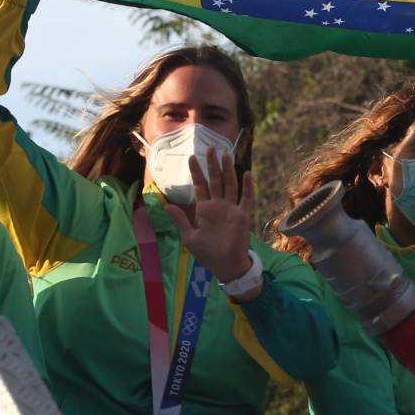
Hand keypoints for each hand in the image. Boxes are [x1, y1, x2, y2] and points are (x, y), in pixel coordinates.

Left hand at [165, 145, 255, 282]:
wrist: (225, 266)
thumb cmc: (207, 254)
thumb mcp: (189, 237)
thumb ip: (181, 220)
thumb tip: (167, 206)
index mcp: (204, 210)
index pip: (200, 186)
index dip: (196, 172)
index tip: (192, 157)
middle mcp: (218, 206)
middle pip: (215, 180)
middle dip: (212, 165)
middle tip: (210, 148)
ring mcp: (231, 209)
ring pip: (230, 184)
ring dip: (228, 170)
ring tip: (226, 155)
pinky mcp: (242, 215)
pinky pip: (246, 198)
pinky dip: (247, 187)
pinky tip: (246, 173)